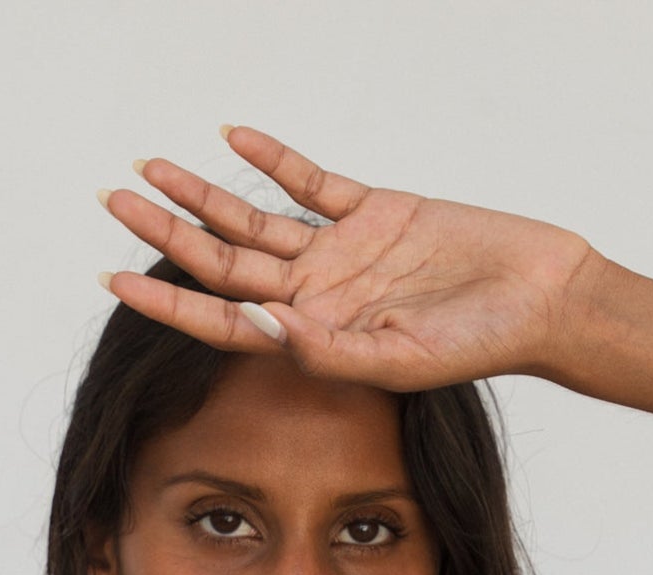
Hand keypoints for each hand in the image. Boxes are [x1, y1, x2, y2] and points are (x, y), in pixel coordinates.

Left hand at [100, 124, 597, 388]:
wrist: (542, 299)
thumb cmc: (481, 344)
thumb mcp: (401, 358)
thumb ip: (328, 349)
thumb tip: (257, 324)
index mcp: (318, 338)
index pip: (224, 320)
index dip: (166, 302)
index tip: (111, 280)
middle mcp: (320, 296)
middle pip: (224, 263)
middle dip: (166, 233)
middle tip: (111, 200)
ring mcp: (344, 254)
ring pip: (254, 221)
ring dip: (203, 195)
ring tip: (150, 167)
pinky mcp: (375, 212)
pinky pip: (311, 182)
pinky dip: (273, 158)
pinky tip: (232, 137)